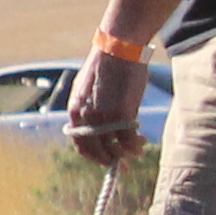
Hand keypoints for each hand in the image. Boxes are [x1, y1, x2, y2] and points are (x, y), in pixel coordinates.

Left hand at [65, 44, 146, 162]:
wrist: (117, 48)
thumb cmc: (107, 66)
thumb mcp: (89, 90)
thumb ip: (91, 109)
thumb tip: (102, 127)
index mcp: (75, 111)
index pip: (80, 144)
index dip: (93, 156)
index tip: (105, 160)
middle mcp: (86, 117)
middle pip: (96, 150)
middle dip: (110, 160)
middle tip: (122, 166)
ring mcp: (103, 117)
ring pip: (114, 148)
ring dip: (127, 153)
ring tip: (137, 150)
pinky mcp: (121, 114)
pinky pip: (128, 141)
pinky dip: (135, 147)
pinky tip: (140, 145)